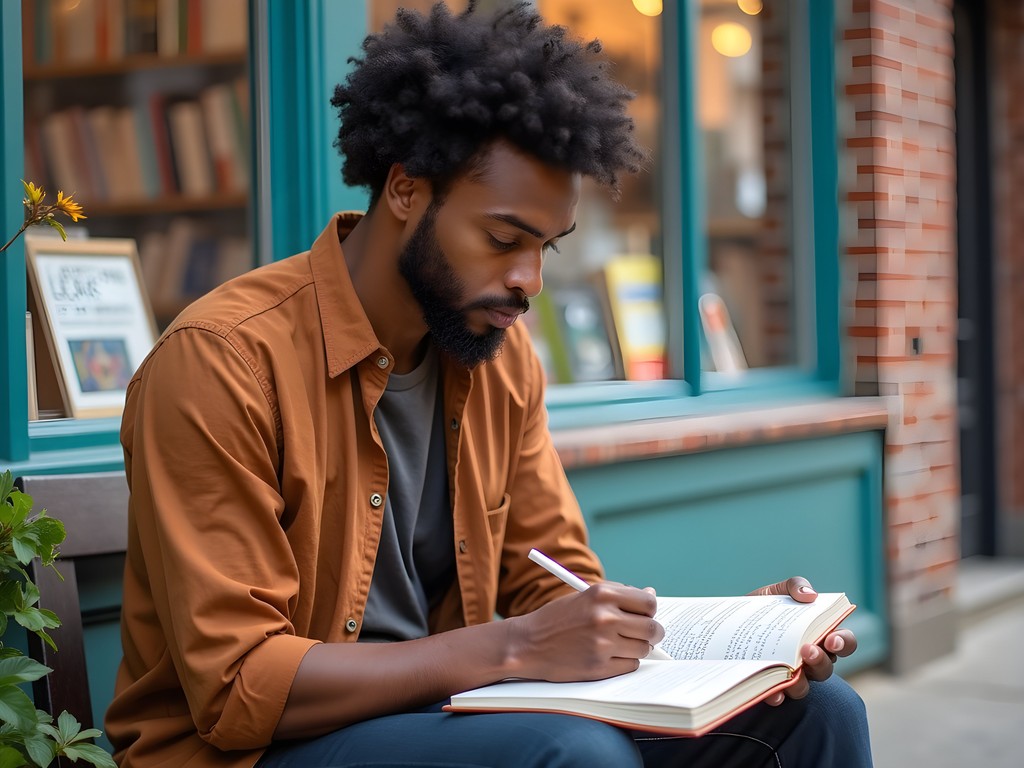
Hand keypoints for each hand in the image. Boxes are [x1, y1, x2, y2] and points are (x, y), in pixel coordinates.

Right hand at [506, 582, 664, 682]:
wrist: (527, 644)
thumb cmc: (556, 619)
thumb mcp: (585, 596)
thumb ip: (619, 595)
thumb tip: (651, 595)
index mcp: (602, 594)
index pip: (649, 603)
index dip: (650, 610)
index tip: (646, 614)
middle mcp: (605, 617)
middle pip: (652, 628)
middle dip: (652, 632)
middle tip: (645, 634)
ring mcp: (602, 644)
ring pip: (643, 649)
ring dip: (636, 648)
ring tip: (618, 644)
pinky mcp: (599, 667)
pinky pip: (630, 665)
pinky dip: (624, 662)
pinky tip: (608, 656)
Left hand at [749, 577, 857, 705]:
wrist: (727, 623)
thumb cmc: (761, 607)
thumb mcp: (775, 592)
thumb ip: (795, 586)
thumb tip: (810, 594)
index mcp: (818, 634)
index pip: (844, 642)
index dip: (844, 643)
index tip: (832, 639)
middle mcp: (809, 658)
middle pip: (827, 667)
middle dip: (821, 660)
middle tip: (807, 650)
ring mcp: (792, 675)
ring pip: (806, 687)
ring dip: (802, 682)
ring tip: (791, 670)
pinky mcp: (771, 686)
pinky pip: (778, 696)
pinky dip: (777, 695)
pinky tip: (773, 692)